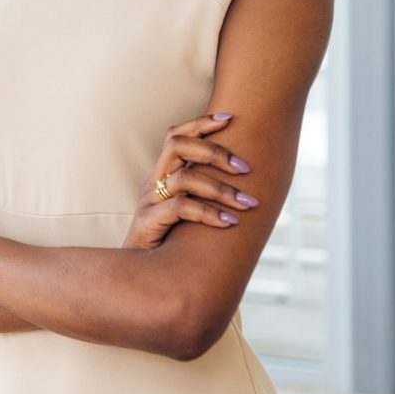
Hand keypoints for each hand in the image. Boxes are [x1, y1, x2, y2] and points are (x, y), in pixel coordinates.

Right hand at [122, 112, 257, 249]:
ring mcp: (149, 201)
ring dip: (221, 188)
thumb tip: (251, 188)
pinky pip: (181, 208)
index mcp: (162, 175)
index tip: (230, 118)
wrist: (143, 276)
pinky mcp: (148, 222)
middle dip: (214, 151)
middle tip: (246, 169)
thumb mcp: (188, 214)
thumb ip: (206, 197)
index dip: (200, 123)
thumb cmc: (171, 243)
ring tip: (248, 203)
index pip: (176, 136)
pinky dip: (209, 213)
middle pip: (177, 145)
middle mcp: (154, 182)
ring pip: (184, 178)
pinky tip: (230, 223)